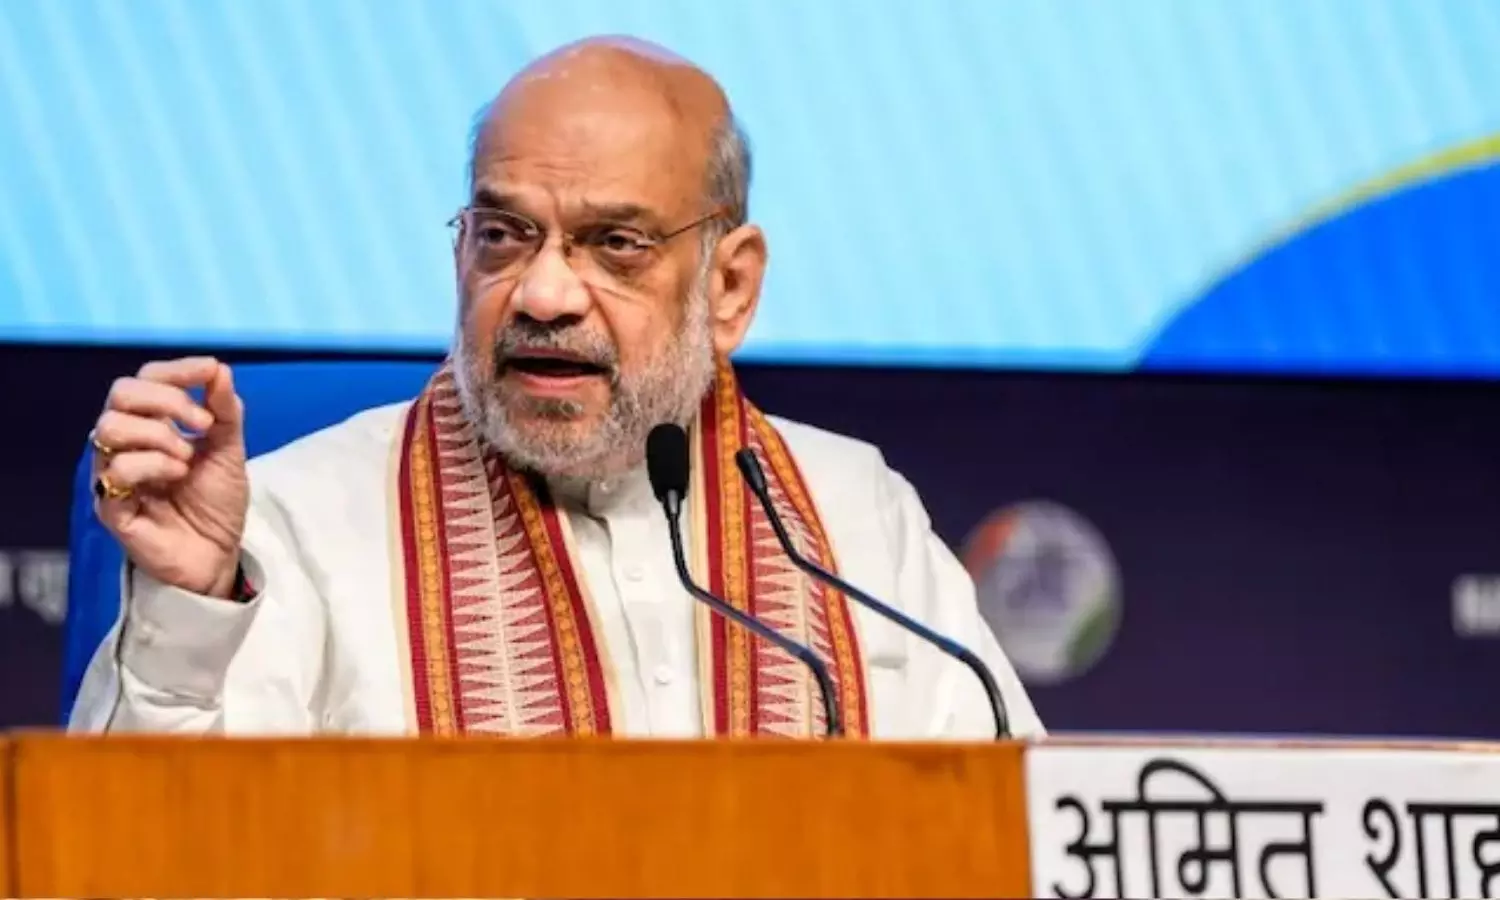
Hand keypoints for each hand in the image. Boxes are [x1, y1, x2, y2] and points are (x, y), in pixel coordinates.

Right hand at [90, 357, 248, 598]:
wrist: (219, 555)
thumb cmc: (216, 503)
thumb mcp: (230, 451)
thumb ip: (225, 411)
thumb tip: (219, 369)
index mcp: (153, 425)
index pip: (145, 379)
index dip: (175, 370)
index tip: (209, 371)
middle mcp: (127, 443)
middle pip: (120, 394)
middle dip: (166, 400)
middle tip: (202, 424)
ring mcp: (114, 473)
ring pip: (109, 427)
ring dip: (158, 435)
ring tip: (187, 458)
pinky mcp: (110, 505)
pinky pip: (115, 470)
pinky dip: (152, 464)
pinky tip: (177, 476)